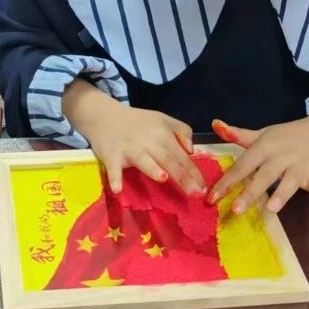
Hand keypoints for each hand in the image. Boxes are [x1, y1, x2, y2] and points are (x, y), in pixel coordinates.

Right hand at [85, 104, 203, 195]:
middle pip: (167, 159)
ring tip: (163, 178)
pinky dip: (115, 179)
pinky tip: (118, 190)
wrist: (104, 115)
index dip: (193, 171)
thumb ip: (182, 131)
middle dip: (182, 176)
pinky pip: (113, 169)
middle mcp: (147, 141)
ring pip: (143, 160)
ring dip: (152, 168)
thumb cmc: (138, 123)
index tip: (204, 188)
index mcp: (162, 133)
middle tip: (195, 193)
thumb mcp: (163, 120)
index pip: (181, 155)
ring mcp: (129, 149)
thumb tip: (192, 151)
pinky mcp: (111, 156)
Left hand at [208, 105, 308, 217]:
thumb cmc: (287, 137)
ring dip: (282, 195)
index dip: (227, 181)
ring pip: (290, 182)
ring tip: (272, 209)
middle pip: (264, 175)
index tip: (212, 198)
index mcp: (265, 147)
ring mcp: (300, 167)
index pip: (243, 164)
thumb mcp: (262, 134)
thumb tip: (214, 124)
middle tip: (236, 210)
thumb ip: (238, 135)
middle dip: (250, 192)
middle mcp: (281, 157)